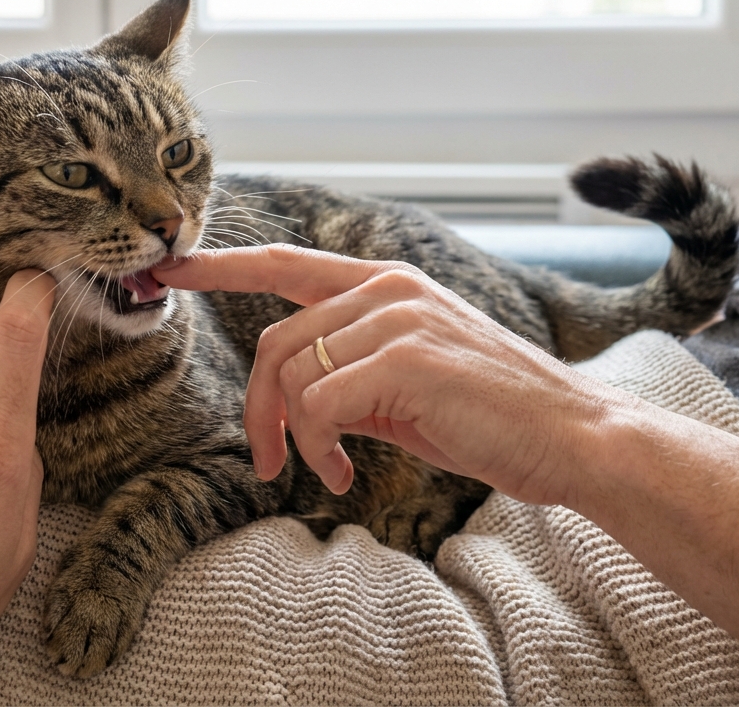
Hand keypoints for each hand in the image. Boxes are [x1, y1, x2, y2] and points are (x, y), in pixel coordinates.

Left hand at [153, 246, 617, 503]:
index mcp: (386, 284)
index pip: (283, 263)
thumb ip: (349, 368)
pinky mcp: (404, 359)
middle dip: (257, 411)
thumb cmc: (488, 416)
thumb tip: (294, 395)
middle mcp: (386, 289)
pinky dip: (318, 449)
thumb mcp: (407, 381)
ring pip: (290, 373)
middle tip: (270, 463)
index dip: (220, 266)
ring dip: (294, 438)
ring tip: (328, 472)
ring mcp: (396, 319)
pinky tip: (348, 475)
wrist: (570, 437)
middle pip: (273, 341)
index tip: (168, 271)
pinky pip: (317, 404)